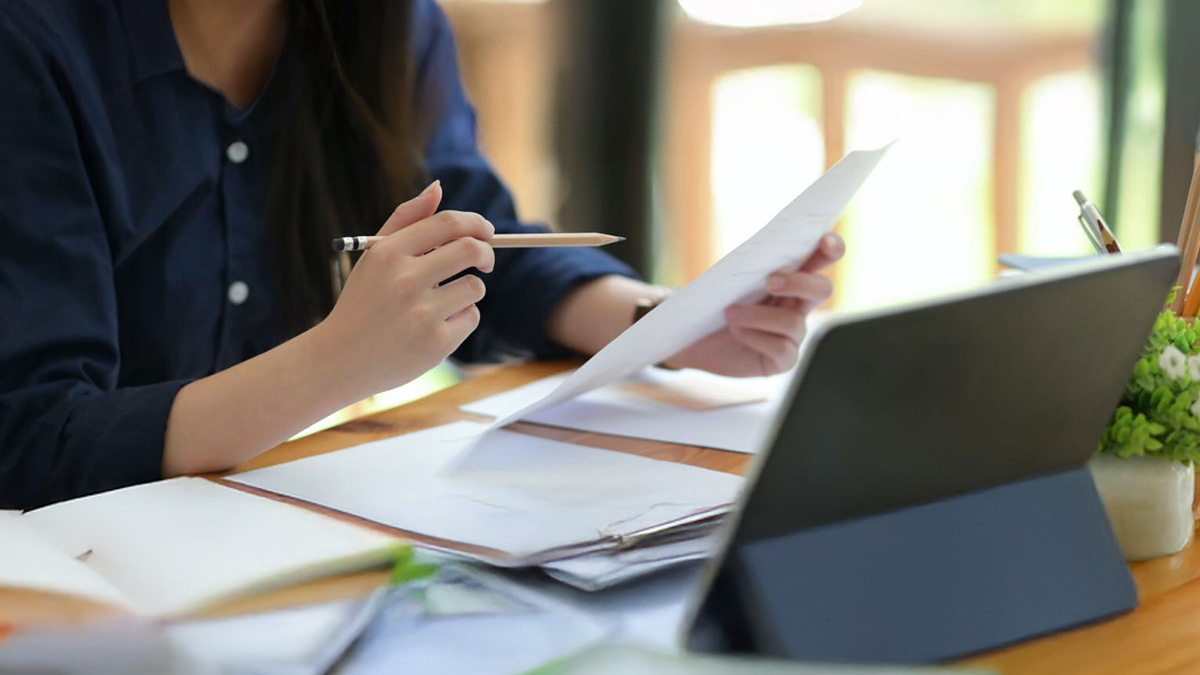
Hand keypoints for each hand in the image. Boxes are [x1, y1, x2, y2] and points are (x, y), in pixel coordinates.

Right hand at [315, 181, 494, 397]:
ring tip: (442, 303)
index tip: (485, 231)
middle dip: (487, 252)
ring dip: (469, 290)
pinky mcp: (436, 343)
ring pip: (475, 286)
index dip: (476, 223)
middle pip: (471, 250)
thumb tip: (438, 188)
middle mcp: (405, 280)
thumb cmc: (363, 301)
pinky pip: (471, 317)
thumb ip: (407, 220)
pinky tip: (435, 327)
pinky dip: (461, 319)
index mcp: (389, 252)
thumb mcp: (375, 257)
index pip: (448, 223)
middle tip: (486, 261)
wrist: (340, 359)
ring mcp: (421, 313)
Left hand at [663, 233, 844, 376]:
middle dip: (800, 282)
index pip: (821, 259)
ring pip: (793, 322)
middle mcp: (798, 305)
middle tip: (770, 281)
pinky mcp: (783, 359)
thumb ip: (748, 266)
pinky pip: (781, 348)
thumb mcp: (726, 280)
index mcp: (791, 278)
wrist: (692, 340)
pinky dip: (757, 337)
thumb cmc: (713, 304)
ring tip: (730, 313)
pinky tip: (737, 332)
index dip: (831, 248)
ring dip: (759, 315)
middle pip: (822, 289)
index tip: (825, 241)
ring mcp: (793, 334)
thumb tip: (756, 253)